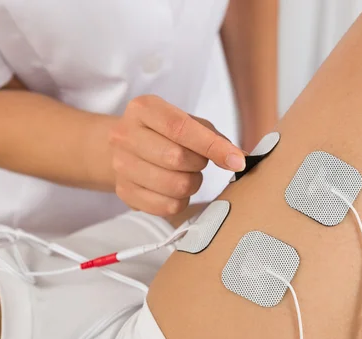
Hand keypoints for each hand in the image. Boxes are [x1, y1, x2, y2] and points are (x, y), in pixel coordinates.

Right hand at [109, 95, 245, 215]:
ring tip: (185, 174)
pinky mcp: (124, 192)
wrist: (124, 147)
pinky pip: (167, 206)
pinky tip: (174, 188)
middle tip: (198, 162)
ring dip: (191, 184)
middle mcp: (125, 135)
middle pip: (177, 159)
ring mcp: (121, 166)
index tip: (237, 160)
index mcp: (144, 109)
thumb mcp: (187, 122)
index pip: (180, 128)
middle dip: (199, 164)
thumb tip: (240, 159)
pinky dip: (181, 200)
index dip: (212, 146)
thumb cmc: (164, 133)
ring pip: (175, 186)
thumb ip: (213, 137)